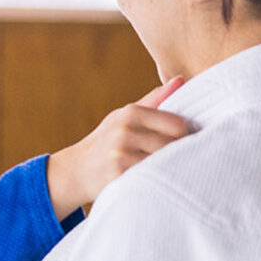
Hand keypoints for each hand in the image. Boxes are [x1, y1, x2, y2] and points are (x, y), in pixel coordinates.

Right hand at [46, 77, 187, 216]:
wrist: (77, 169)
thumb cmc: (108, 140)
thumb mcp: (126, 116)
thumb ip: (155, 100)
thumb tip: (180, 80)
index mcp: (131, 113)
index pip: (178, 125)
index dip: (184, 136)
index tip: (177, 143)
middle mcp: (125, 132)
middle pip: (174, 146)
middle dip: (177, 154)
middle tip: (170, 159)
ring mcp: (120, 155)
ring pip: (164, 164)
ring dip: (167, 169)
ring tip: (160, 170)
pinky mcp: (118, 176)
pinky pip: (151, 179)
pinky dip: (155, 181)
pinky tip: (149, 180)